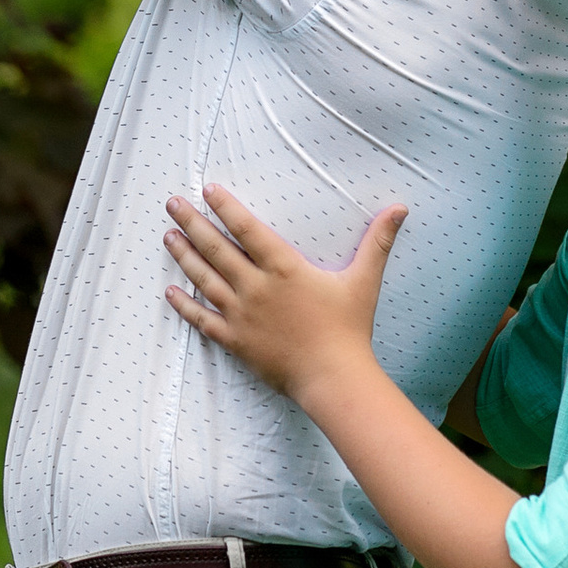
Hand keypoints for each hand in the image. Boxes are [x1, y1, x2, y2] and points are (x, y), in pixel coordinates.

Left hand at [163, 182, 406, 402]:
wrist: (333, 377)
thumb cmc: (350, 328)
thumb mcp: (364, 280)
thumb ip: (378, 242)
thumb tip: (400, 209)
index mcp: (284, 268)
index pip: (247, 229)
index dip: (226, 207)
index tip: (207, 190)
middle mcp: (256, 287)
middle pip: (216, 249)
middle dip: (192, 223)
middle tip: (171, 203)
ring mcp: (242, 315)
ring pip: (203, 279)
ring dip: (183, 256)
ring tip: (167, 236)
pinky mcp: (236, 340)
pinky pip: (203, 319)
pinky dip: (184, 306)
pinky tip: (170, 292)